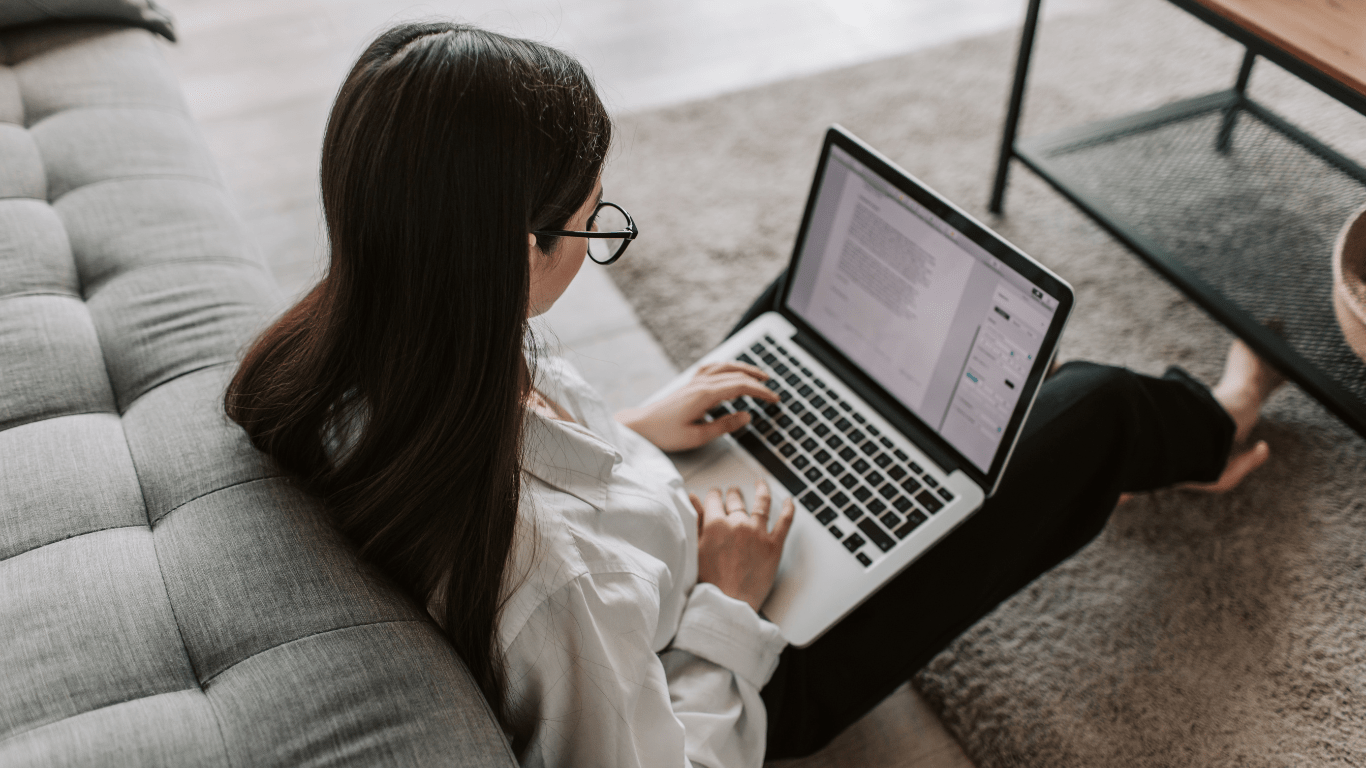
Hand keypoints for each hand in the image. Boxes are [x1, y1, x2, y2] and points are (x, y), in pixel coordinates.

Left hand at [616, 362, 778, 451]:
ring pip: (725, 367)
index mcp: (705, 395)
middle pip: (736, 374)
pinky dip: (727, 367)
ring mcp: (694, 381)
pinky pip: (712, 368)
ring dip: (745, 369)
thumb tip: (746, 416)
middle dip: (758, 381)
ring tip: (759, 375)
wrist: (640, 426)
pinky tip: (731, 370)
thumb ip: (724, 425)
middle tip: (773, 390)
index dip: (761, 392)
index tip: (774, 399)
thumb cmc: (665, 433)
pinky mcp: (689, 384)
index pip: (741, 387)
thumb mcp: (697, 436)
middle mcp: (700, 383)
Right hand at [690, 480, 794, 611]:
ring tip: (761, 485)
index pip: (714, 499)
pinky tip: (790, 501)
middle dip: (733, 494)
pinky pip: (785, 521)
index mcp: (715, 524)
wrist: (727, 605)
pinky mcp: (774, 546)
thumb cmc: (708, 582)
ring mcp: (758, 533)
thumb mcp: (694, 548)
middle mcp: (738, 523)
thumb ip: (695, 521)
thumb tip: (693, 499)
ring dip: (761, 490)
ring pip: (762, 503)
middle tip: (733, 493)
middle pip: (736, 500)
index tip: (715, 495)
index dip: (714, 495)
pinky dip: (789, 509)